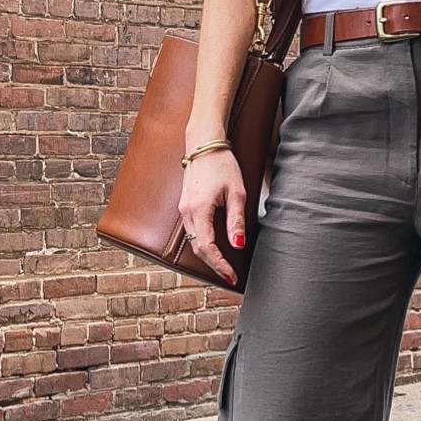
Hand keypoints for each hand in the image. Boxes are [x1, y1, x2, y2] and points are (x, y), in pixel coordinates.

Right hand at [179, 148, 246, 283]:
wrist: (204, 144)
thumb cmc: (222, 164)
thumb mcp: (237, 192)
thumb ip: (236, 221)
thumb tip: (238, 245)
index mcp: (199, 209)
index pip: (208, 247)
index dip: (220, 265)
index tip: (231, 276)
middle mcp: (186, 211)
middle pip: (198, 249)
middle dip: (214, 265)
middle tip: (230, 276)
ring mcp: (182, 209)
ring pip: (193, 241)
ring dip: (207, 256)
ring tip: (223, 267)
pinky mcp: (184, 206)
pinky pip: (192, 232)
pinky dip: (202, 244)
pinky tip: (213, 249)